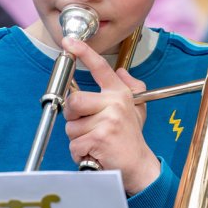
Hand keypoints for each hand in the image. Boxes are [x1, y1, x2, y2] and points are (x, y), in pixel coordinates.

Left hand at [61, 37, 158, 194]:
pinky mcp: (100, 138)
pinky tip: (94, 153)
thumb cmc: (130, 138)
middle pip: (74, 101)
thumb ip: (129, 88)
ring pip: (71, 127)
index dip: (83, 51)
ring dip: (78, 139)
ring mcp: (108, 121)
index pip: (100, 67)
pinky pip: (74, 144)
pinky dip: (80, 153)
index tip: (69, 41)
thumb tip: (122, 72)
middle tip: (87, 126)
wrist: (138, 166)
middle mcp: (115, 103)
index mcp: (119, 94)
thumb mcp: (135, 109)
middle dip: (73, 117)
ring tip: (95, 142)